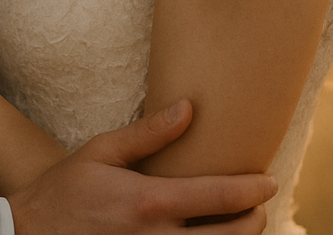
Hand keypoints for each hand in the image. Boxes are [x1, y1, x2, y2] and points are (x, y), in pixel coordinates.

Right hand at [9, 100, 275, 234]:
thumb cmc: (64, 191)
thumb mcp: (101, 152)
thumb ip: (149, 133)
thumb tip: (189, 109)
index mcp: (151, 201)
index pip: (223, 197)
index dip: (255, 189)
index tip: (268, 181)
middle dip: (255, 219)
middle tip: (258, 205)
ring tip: (240, 225)